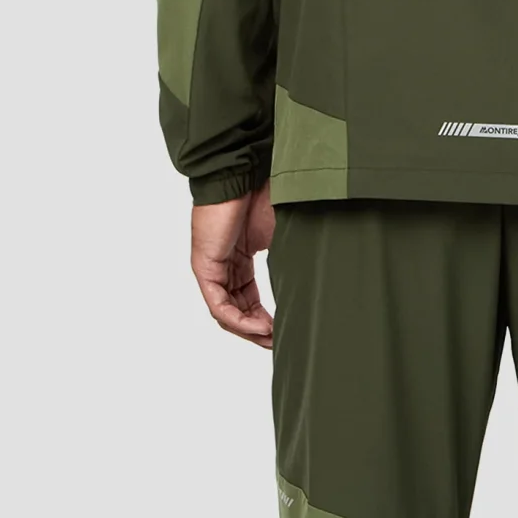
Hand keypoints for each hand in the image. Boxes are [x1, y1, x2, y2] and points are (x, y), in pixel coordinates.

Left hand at [190, 188, 276, 346]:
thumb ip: (287, 260)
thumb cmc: (263, 195)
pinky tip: (258, 326)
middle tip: (276, 343)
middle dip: (256, 331)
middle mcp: (222, 267)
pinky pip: (218, 304)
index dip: (264, 319)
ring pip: (225, 313)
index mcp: (238, 260)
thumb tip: (312, 281)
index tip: (282, 330)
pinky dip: (237, 319)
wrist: (244, 174)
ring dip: (248, 330)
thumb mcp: (281, 236)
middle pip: (235, 311)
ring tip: (270, 338)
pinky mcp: (205, 267)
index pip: (247, 300)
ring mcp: (211, 268)